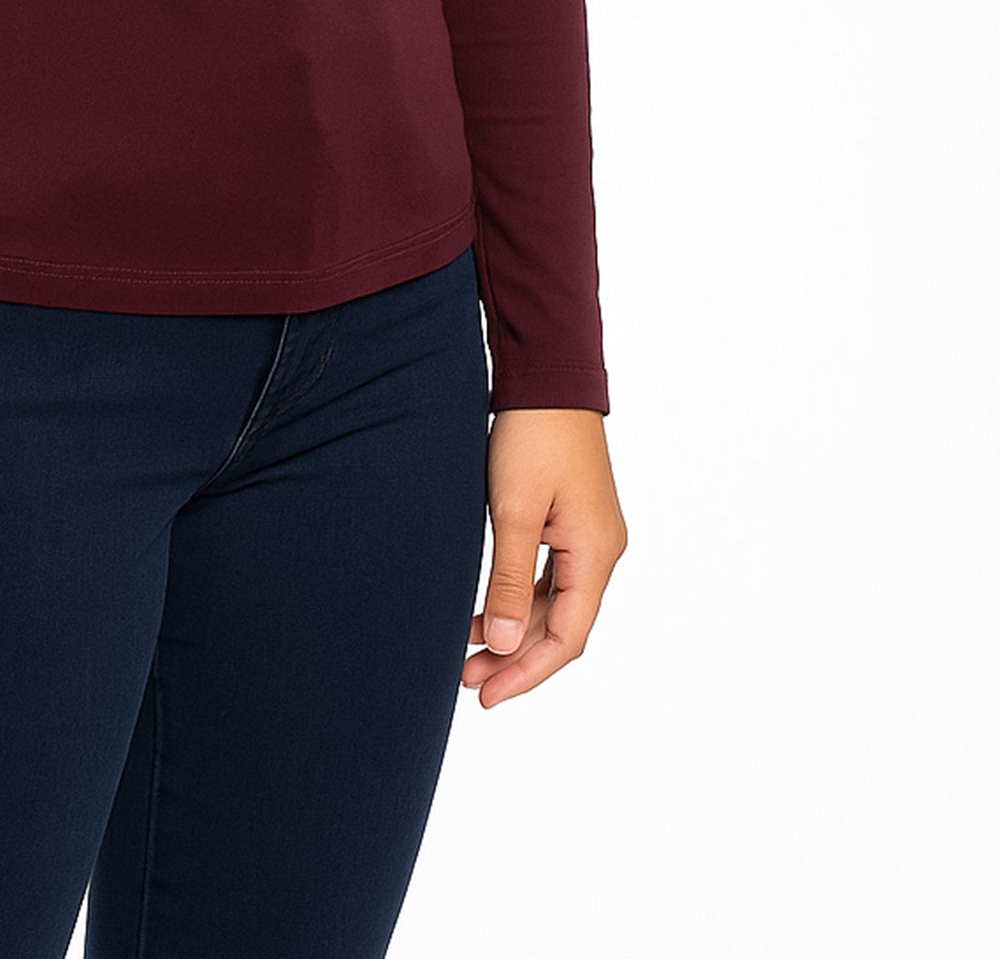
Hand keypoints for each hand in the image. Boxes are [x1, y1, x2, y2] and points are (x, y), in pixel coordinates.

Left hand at [462, 408, 626, 707]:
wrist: (548, 374)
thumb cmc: (532, 435)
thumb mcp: (513, 511)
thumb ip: (510, 580)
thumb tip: (505, 645)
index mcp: (596, 553)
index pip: (566, 637)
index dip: (527, 673)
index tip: (487, 696)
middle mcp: (602, 549)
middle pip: (562, 625)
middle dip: (516, 657)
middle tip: (468, 680)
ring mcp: (590, 534)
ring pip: (555, 602)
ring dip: (516, 629)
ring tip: (468, 652)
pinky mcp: (573, 518)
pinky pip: (551, 575)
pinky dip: (521, 597)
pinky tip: (487, 610)